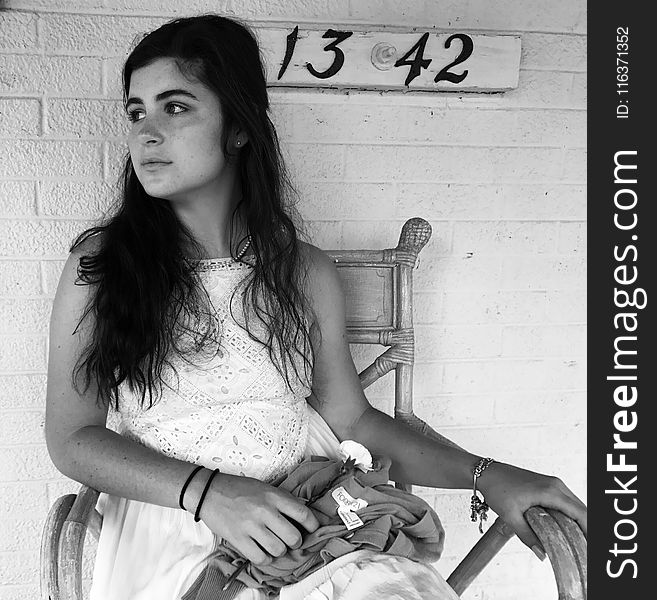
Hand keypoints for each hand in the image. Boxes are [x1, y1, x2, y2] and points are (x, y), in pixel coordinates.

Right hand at [197, 472, 319, 565]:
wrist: (209, 492)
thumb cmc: (239, 489)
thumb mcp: (265, 488)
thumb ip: (283, 500)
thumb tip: (303, 513)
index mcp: (273, 496)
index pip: (303, 514)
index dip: (313, 525)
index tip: (312, 529)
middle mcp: (264, 511)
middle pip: (293, 537)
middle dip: (295, 542)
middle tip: (290, 539)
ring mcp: (251, 526)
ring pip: (278, 550)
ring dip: (279, 550)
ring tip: (274, 544)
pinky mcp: (238, 539)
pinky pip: (260, 558)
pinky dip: (264, 558)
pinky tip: (262, 550)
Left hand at [477, 461, 586, 555]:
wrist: (486, 472)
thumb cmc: (496, 489)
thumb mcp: (510, 516)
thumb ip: (527, 536)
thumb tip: (542, 554)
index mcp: (550, 491)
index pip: (580, 513)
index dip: (590, 530)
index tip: (591, 547)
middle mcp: (555, 484)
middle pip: (582, 509)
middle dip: (587, 528)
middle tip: (585, 549)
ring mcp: (553, 483)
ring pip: (575, 504)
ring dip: (580, 521)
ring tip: (578, 542)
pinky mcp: (548, 484)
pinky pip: (566, 500)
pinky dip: (571, 514)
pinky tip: (567, 528)